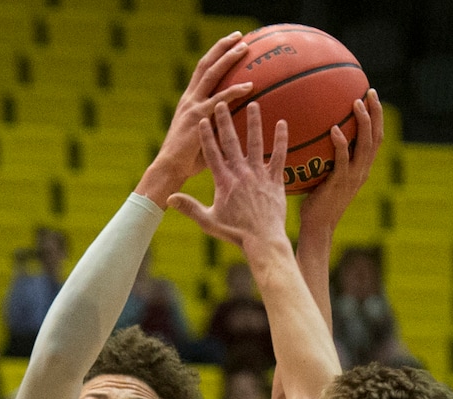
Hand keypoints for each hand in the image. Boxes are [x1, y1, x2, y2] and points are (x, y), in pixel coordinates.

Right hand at [136, 33, 253, 201]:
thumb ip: (217, 129)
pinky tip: (249, 87)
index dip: (215, 57)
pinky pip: (220, 101)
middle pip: (206, 65)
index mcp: (188, 102)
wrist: (169, 170)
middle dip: (222, 48)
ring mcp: (193, 106)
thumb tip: (238, 127)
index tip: (228, 45)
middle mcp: (189, 99)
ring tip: (245, 48)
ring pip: (212, 74)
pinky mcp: (199, 118)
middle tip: (239, 36)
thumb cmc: (187, 162)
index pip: (202, 72)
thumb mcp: (203, 139)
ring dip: (228, 59)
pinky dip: (235, 92)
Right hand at [168, 101, 288, 252]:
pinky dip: (281, 140)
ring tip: (254, 103)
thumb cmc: (235, 233)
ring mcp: (259, 175)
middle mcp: (241, 174)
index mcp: (224, 182)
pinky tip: (283, 123)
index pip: (212, 154)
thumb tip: (169, 199)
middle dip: (226, 121)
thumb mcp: (208, 221)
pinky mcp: (275, 180)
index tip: (203, 120)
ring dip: (254, 122)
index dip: (207, 136)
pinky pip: (279, 156)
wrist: (262, 240)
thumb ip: (189, 207)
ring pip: (256, 143)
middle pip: (232, 142)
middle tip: (223, 103)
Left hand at [298, 89, 383, 243]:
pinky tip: (334, 129)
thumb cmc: (317, 203)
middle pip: (376, 136)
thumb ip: (327, 159)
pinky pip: (343, 159)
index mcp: (362, 169)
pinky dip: (340, 143)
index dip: (378, 118)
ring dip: (362, 122)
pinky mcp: (339, 183)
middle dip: (376, 112)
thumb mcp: (326, 177)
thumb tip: (313, 138)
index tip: (372, 98)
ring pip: (365, 144)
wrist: (317, 227)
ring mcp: (353, 177)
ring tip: (356, 103)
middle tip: (369, 92)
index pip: (376, 139)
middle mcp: (362, 171)